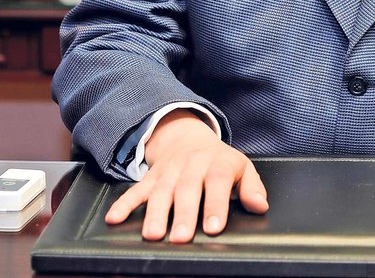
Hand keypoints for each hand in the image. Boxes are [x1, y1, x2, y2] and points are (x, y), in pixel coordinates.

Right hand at [104, 110, 268, 242]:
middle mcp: (192, 167)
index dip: (216, 204)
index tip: (214, 227)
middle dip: (183, 214)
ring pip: (160, 192)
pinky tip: (114, 219)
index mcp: (218, 164)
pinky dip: (124, 204)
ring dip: (154, 213)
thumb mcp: (241, 168)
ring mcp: (169, 172)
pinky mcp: (150, 178)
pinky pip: (135, 190)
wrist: (188, 138)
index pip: (218, 182)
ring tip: (152, 234)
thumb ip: (252, 187)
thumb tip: (260, 205)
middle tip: (181, 237)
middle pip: (187, 190)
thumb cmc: (219, 162)